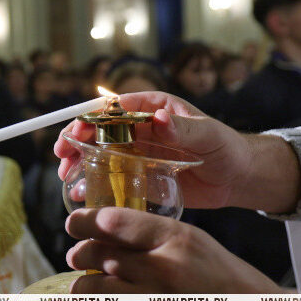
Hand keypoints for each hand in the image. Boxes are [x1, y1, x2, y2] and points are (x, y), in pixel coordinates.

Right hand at [55, 91, 300, 211]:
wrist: (239, 178)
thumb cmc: (228, 148)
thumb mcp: (209, 135)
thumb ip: (184, 129)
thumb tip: (158, 119)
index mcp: (154, 108)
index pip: (115, 108)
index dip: (92, 117)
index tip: (76, 130)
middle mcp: (142, 128)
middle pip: (100, 130)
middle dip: (77, 140)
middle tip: (61, 155)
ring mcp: (139, 152)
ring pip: (101, 153)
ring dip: (81, 162)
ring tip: (66, 176)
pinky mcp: (141, 175)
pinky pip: (113, 177)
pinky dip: (95, 183)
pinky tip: (83, 193)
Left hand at [60, 207, 300, 300]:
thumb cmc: (222, 279)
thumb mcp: (192, 240)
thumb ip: (148, 233)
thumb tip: (100, 228)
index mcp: (177, 240)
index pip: (113, 222)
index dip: (85, 221)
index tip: (75, 223)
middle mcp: (163, 272)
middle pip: (96, 254)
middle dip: (81, 252)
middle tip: (78, 254)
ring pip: (90, 290)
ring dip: (82, 284)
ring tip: (85, 283)